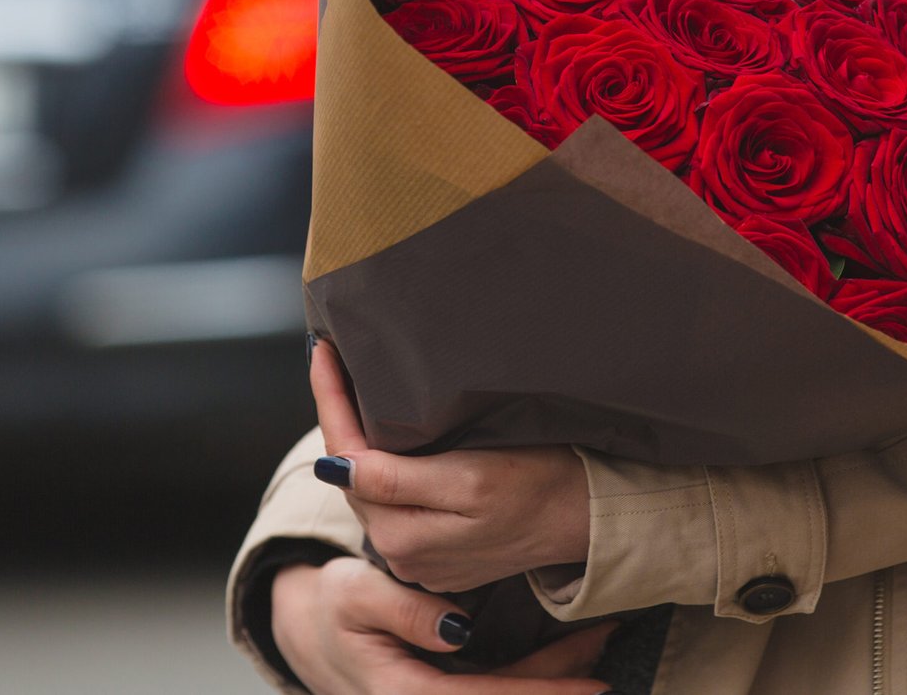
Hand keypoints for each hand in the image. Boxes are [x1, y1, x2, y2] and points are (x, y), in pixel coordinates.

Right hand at [271, 557, 615, 694]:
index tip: (588, 681)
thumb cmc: (332, 606)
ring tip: (601, 642)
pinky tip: (570, 653)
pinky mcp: (447, 687)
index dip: (537, 692)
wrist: (309, 628)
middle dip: (558, 685)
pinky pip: (496, 686)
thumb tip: (457, 629)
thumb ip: (401, 608)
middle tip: (608, 655)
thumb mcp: (353, 592)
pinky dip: (535, 672)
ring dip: (553, 677)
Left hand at [310, 341, 590, 592]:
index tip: (320, 351)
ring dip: (360, 442)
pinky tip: (387, 438)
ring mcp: (416, 555)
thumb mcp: (471, 478)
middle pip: (353, 473)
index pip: (346, 457)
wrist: (586, 518)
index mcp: (401, 533)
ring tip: (351, 390)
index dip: (330, 401)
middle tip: (332, 362)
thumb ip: (398, 479)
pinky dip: (385, 467)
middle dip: (340, 417)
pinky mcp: (434, 551)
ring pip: (371, 489)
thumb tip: (333, 465)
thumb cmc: (540, 486)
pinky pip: (394, 502)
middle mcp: (399, 552)